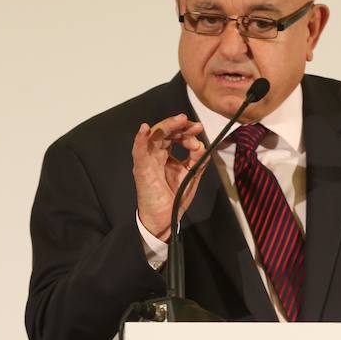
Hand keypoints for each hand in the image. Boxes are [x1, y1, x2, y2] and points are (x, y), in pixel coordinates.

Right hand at [132, 114, 206, 240]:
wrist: (165, 218)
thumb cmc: (174, 197)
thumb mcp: (191, 175)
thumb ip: (198, 160)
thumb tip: (202, 145)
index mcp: (166, 155)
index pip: (174, 135)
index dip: (186, 130)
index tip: (199, 129)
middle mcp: (155, 154)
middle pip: (164, 132)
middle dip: (179, 125)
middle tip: (193, 124)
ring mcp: (147, 160)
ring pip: (153, 136)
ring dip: (166, 126)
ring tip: (180, 120)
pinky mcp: (141, 169)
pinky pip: (138, 152)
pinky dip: (140, 139)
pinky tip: (145, 129)